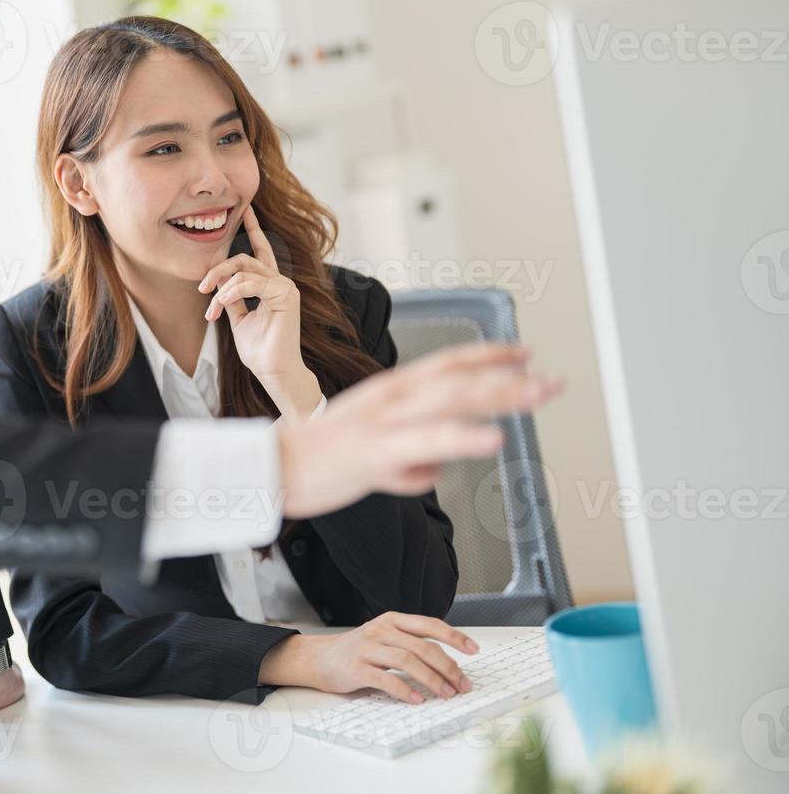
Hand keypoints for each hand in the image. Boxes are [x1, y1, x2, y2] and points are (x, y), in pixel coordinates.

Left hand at [197, 206, 322, 417]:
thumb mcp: (238, 319)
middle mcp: (280, 282)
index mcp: (270, 286)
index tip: (245, 210)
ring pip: (244, 269)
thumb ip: (232, 298)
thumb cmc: (259, 350)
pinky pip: (250, 283)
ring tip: (213, 307)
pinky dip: (232, 292)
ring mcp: (285, 287)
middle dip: (218, 268)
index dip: (253, 229)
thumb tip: (220, 284)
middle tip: (202, 286)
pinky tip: (222, 305)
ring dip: (222, 287)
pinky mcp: (285, 294)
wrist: (273, 371)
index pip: (261, 251)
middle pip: (244, 258)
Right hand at [258, 613, 477, 702]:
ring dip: (431, 679)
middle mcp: (381, 630)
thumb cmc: (357, 651)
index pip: (429, 625)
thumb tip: (447, 664)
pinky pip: (385, 679)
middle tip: (462, 684)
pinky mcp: (356, 668)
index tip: (473, 650)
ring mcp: (368, 648)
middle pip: (423, 646)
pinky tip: (417, 700)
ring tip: (446, 694)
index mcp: (392, 620)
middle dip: (448, 667)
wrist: (318, 658)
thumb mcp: (384, 638)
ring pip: (407, 661)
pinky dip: (404, 690)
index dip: (454, 637)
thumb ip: (410, 644)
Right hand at [275, 341, 562, 517]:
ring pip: (451, 401)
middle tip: (553, 381)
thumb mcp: (369, 453)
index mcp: (388, 392)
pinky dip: (463, 438)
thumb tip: (432, 470)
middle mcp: (390, 399)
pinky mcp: (377, 452)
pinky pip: (427, 442)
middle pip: (460, 380)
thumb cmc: (317, 461)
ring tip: (538, 394)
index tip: (523, 354)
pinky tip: (492, 439)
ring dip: (500, 396)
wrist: (271, 468)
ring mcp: (384, 423)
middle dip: (510, 379)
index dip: (487, 356)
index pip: (446, 364)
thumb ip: (406, 459)